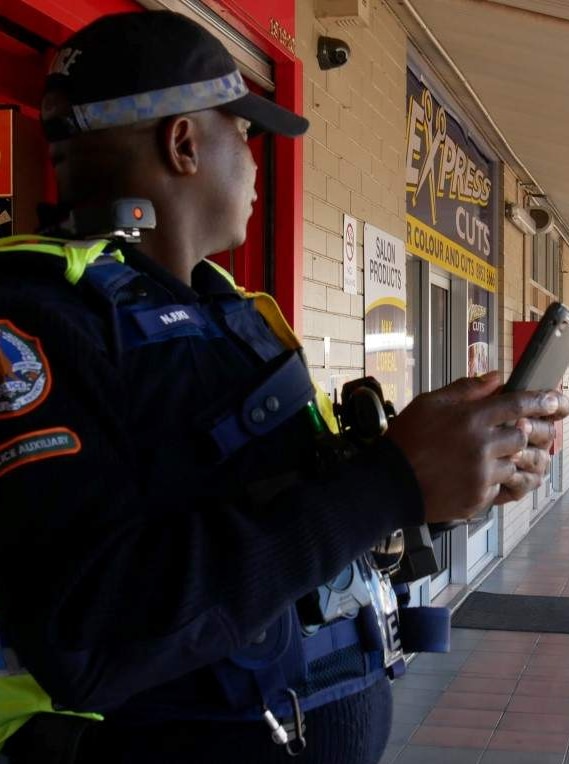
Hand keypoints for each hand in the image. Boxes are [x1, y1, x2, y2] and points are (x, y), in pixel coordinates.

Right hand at [386, 372, 568, 524]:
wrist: (390, 483)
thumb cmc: (406, 442)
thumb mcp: (430, 403)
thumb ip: (466, 390)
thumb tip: (494, 378)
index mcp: (471, 418)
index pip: (518, 405)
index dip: (542, 401)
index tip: (556, 401)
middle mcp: (482, 446)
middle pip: (523, 436)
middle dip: (524, 432)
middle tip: (520, 432)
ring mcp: (483, 474)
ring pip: (515, 463)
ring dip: (510, 458)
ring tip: (497, 457)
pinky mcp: (479, 497)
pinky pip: (502, 487)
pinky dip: (496, 481)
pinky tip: (481, 475)